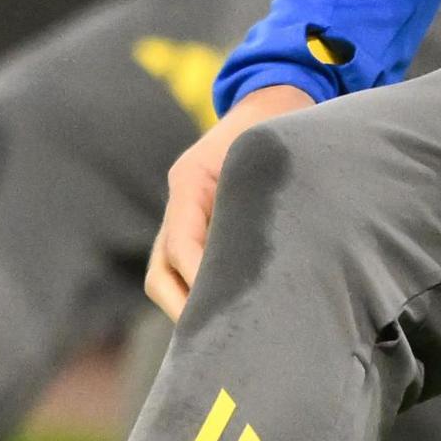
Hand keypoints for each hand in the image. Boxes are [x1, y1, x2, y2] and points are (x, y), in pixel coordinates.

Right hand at [145, 84, 311, 316]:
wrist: (280, 101)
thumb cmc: (281, 127)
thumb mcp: (269, 156)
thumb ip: (259, 200)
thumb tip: (267, 260)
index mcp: (190, 181)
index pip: (180, 244)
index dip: (200, 281)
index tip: (226, 310)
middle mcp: (181, 203)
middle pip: (160, 273)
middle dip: (185, 308)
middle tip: (223, 339)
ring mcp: (186, 217)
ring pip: (168, 277)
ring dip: (191, 308)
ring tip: (229, 338)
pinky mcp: (200, 229)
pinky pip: (189, 271)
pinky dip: (204, 296)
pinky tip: (237, 319)